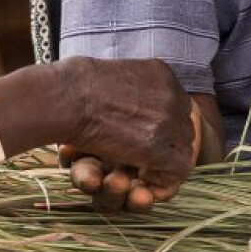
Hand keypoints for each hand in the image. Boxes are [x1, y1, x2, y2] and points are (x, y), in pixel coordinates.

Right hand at [0, 57, 201, 209]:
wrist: (67, 97)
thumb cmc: (74, 86)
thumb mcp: (111, 76)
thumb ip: (130, 89)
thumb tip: (130, 103)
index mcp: (162, 73)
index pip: (176, 106)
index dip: (162, 127)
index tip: (143, 137)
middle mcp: (172, 94)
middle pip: (183, 127)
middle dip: (166, 144)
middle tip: (142, 157)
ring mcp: (169, 119)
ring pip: (183, 148)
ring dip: (164, 161)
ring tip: (139, 167)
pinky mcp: (160, 146)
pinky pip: (179, 169)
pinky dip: (163, 178)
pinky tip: (141, 177)